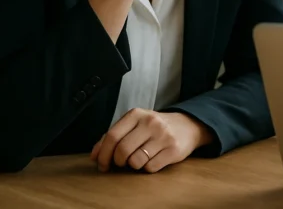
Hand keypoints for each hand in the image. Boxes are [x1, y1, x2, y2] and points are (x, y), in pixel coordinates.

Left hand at [90, 109, 213, 172]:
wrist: (188, 125)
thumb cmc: (155, 127)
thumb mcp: (135, 124)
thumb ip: (114, 136)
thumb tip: (95, 155)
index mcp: (137, 114)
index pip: (112, 136)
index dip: (103, 154)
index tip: (101, 163)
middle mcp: (150, 123)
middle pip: (122, 150)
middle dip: (117, 162)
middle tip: (120, 163)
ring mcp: (163, 136)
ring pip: (135, 161)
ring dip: (133, 165)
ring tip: (139, 159)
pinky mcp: (173, 150)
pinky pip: (150, 167)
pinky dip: (147, 168)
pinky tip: (152, 159)